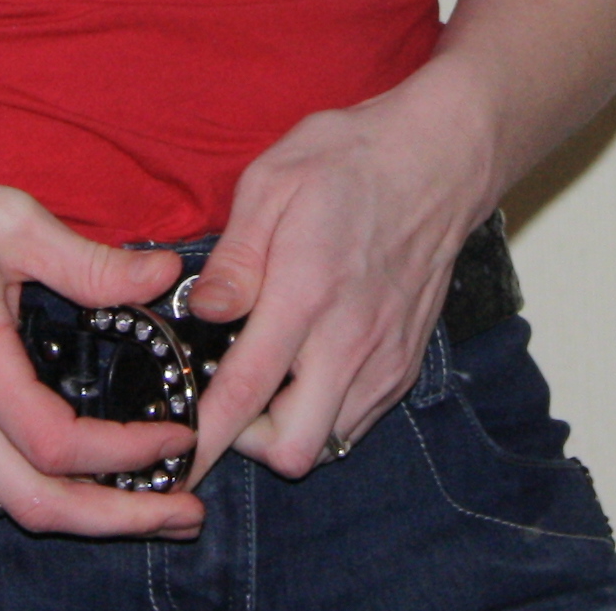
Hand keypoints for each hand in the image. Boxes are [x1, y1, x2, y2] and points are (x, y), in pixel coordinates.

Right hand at [0, 164, 207, 537]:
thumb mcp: (6, 218)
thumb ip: (90, 261)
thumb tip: (162, 277)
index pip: (61, 447)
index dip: (129, 456)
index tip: (179, 435)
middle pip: (38, 507)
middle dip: (120, 522)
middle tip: (185, 512)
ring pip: (11, 501)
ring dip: (85, 511)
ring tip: (149, 499)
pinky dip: (42, 485)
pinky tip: (81, 467)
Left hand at [180, 76, 498, 483]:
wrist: (438, 159)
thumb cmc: (349, 160)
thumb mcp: (272, 181)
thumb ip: (234, 257)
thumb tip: (204, 311)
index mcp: (305, 294)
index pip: (246, 392)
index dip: (205, 435)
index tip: (178, 456)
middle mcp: (349, 341)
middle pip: (292, 450)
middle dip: (248, 442)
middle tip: (229, 394)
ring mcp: (385, 358)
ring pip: (329, 444)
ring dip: (287, 427)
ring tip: (270, 374)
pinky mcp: (406, 363)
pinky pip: (358, 421)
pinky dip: (325, 412)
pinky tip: (308, 364)